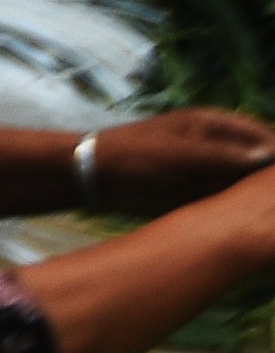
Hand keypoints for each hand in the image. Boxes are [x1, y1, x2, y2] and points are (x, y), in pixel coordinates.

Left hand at [100, 111, 274, 212]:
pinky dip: (248, 210)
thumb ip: (223, 156)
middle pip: (265, 162)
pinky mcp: (205, 193)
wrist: (96, 177)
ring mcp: (214, 171)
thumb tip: (269, 155)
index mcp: (216, 125)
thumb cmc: (134, 154)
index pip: (266, 137)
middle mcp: (222, 147)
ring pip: (253, 184)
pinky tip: (259, 226)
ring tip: (273, 217)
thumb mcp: (180, 154)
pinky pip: (235, 201)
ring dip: (266, 198)